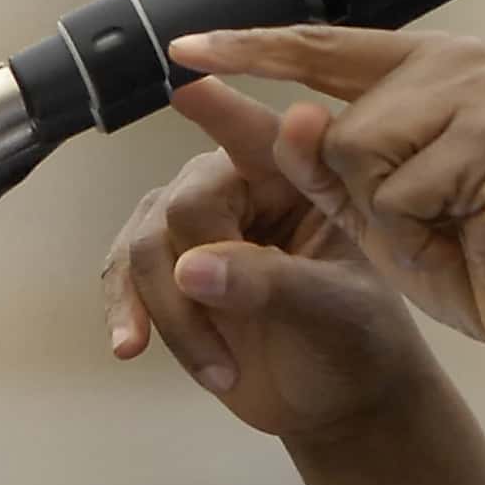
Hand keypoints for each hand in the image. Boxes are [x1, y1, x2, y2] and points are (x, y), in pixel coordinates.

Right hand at [103, 75, 440, 442]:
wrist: (343, 401)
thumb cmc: (361, 342)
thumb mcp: (335, 311)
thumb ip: (271, 283)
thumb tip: (189, 268)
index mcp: (299, 175)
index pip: (253, 133)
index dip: (219, 106)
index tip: (186, 84)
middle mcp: (242, 186)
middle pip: (183, 206)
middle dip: (195, 281)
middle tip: (232, 345)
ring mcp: (200, 226)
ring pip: (147, 245)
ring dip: (172, 316)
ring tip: (219, 372)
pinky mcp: (168, 266)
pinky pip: (123, 273)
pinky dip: (126, 311)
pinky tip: (128, 347)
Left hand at [164, 27, 484, 389]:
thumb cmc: (481, 260)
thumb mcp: (379, 209)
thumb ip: (325, 164)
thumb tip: (288, 117)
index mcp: (431, 66)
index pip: (320, 48)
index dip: (249, 50)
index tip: (181, 51)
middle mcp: (459, 61)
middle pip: (332, 120)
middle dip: (360, 194)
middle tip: (432, 221)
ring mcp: (480, 92)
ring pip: (357, 150)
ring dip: (389, 215)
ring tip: (451, 226)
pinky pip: (397, 189)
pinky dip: (419, 232)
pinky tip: (470, 235)